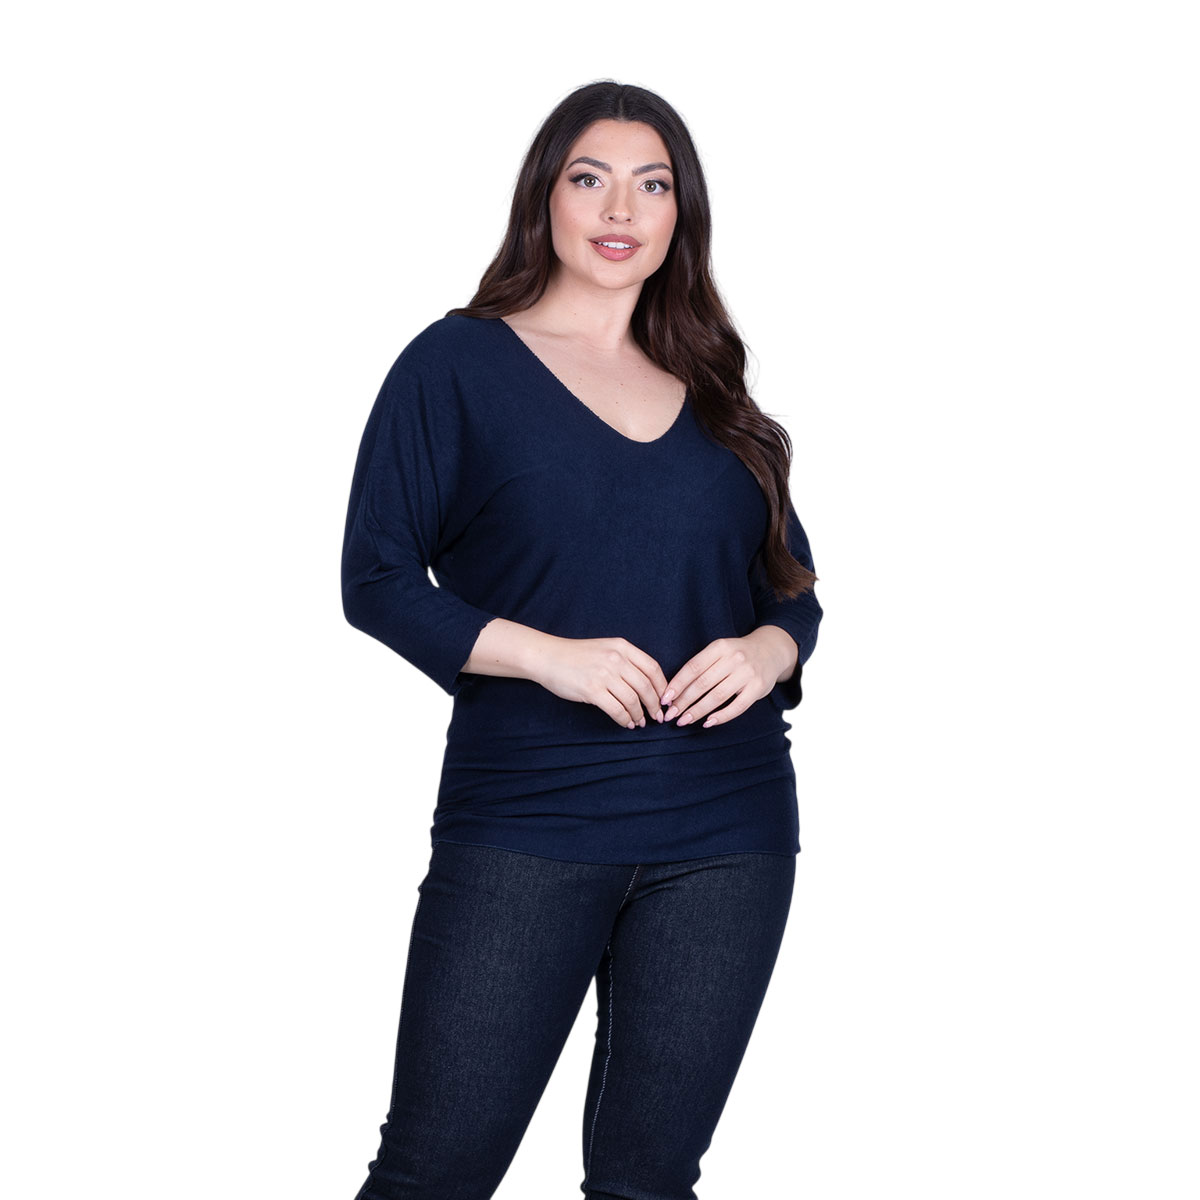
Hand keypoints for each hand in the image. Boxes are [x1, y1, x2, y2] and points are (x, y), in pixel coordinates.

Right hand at [532, 636, 668, 729]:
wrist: (548, 657)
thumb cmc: (576, 655)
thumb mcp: (605, 648)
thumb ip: (625, 661)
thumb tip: (647, 685)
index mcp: (622, 647)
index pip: (652, 668)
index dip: (662, 686)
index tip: (665, 699)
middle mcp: (616, 659)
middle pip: (646, 686)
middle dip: (655, 705)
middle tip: (658, 716)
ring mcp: (604, 674)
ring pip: (633, 700)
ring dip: (640, 714)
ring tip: (640, 722)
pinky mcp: (592, 690)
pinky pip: (617, 709)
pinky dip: (625, 719)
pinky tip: (627, 723)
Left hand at [661, 628, 796, 728]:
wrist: (771, 651)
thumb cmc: (737, 654)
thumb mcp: (720, 650)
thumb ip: (701, 665)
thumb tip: (674, 690)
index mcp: (720, 647)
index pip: (693, 667)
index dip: (677, 684)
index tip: (665, 699)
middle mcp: (734, 658)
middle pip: (703, 683)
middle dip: (683, 701)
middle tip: (670, 715)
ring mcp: (747, 674)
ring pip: (717, 696)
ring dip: (698, 711)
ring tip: (684, 721)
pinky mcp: (758, 688)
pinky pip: (737, 707)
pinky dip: (721, 716)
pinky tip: (707, 723)